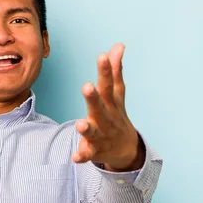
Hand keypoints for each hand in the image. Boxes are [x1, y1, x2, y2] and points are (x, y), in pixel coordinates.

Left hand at [71, 43, 144, 171]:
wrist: (126, 149)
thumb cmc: (116, 115)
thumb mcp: (117, 94)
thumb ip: (114, 70)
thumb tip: (118, 45)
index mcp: (110, 103)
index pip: (108, 85)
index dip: (106, 70)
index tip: (102, 56)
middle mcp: (106, 118)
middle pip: (100, 107)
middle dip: (93, 98)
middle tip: (87, 86)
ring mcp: (101, 136)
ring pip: (93, 132)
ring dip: (87, 128)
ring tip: (80, 124)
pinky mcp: (94, 151)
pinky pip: (88, 154)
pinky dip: (82, 156)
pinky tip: (76, 156)